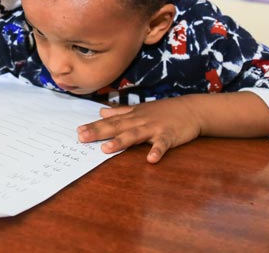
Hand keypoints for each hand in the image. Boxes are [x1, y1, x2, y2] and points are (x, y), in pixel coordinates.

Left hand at [76, 96, 201, 163]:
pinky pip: (162, 144)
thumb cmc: (164, 111)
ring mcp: (154, 128)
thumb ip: (120, 112)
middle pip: (117, 127)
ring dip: (121, 141)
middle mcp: (140, 121)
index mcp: (133, 116)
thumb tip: (101, 112)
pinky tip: (151, 159)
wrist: (191, 109)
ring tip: (107, 149)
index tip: (78, 132)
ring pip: (135, 135)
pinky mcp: (169, 135)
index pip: (110, 122)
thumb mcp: (140, 109)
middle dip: (99, 132)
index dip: (94, 126)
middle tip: (82, 137)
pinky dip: (157, 150)